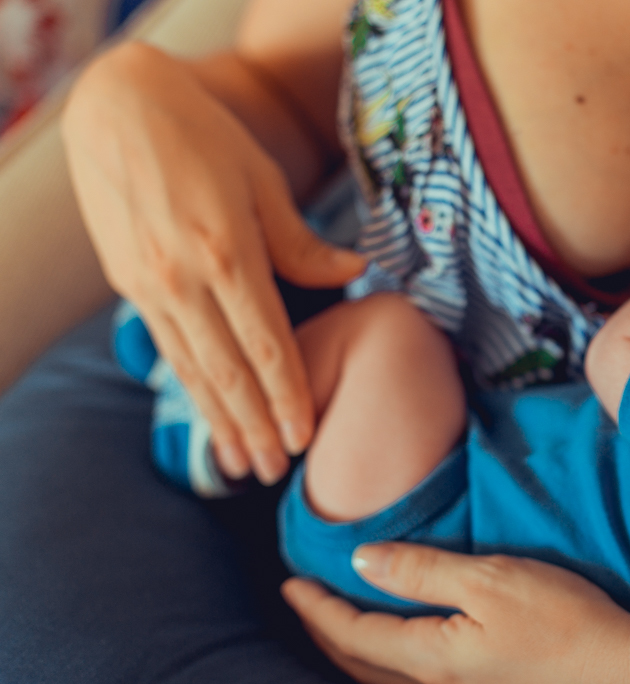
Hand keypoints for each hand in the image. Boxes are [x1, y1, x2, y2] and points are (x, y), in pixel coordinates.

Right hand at [62, 42, 363, 484]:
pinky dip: (190, 390)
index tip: (306, 436)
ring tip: (245, 465)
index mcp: (228, 253)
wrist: (116, 106)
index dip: (289, 395)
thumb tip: (353, 272)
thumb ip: (302, 241)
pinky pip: (167, 349)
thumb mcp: (263, 180)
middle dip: (257, 426)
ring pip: (194, 370)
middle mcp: (185, 279)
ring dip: (221, 422)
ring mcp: (151, 286)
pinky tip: (206, 417)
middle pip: (229, 372)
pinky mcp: (130, 285)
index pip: (268, 345)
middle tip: (279, 471)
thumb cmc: (205, 137)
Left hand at [281, 543, 629, 683]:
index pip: (353, 634)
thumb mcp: (492, 581)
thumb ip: (423, 571)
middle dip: (326, 633)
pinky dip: (394, 662)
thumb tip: (362, 562)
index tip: (292, 583)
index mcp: (431, 658)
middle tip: (306, 604)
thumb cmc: (567, 624)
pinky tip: (413, 649)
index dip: (317, 608)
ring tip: (347, 624)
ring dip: (358, 651)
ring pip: (391, 680)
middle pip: (362, 666)